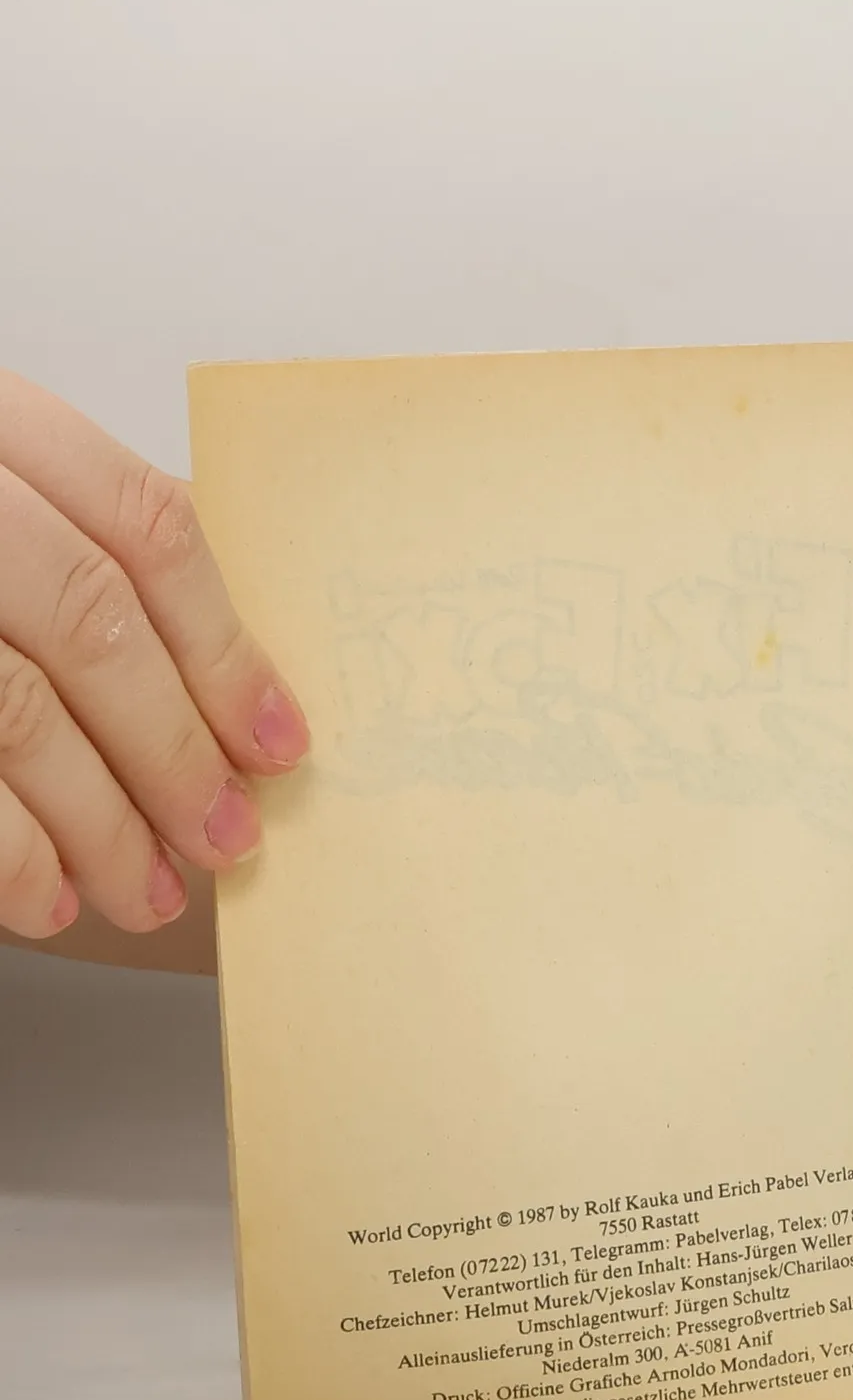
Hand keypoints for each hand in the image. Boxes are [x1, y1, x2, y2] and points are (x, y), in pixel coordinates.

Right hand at [0, 371, 305, 956]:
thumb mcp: (14, 502)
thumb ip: (97, 558)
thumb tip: (232, 695)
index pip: (145, 526)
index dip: (225, 648)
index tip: (279, 745)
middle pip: (90, 624)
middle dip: (174, 752)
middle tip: (227, 838)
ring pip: (15, 710)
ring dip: (99, 823)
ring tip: (146, 892)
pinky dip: (7, 850)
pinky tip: (46, 897)